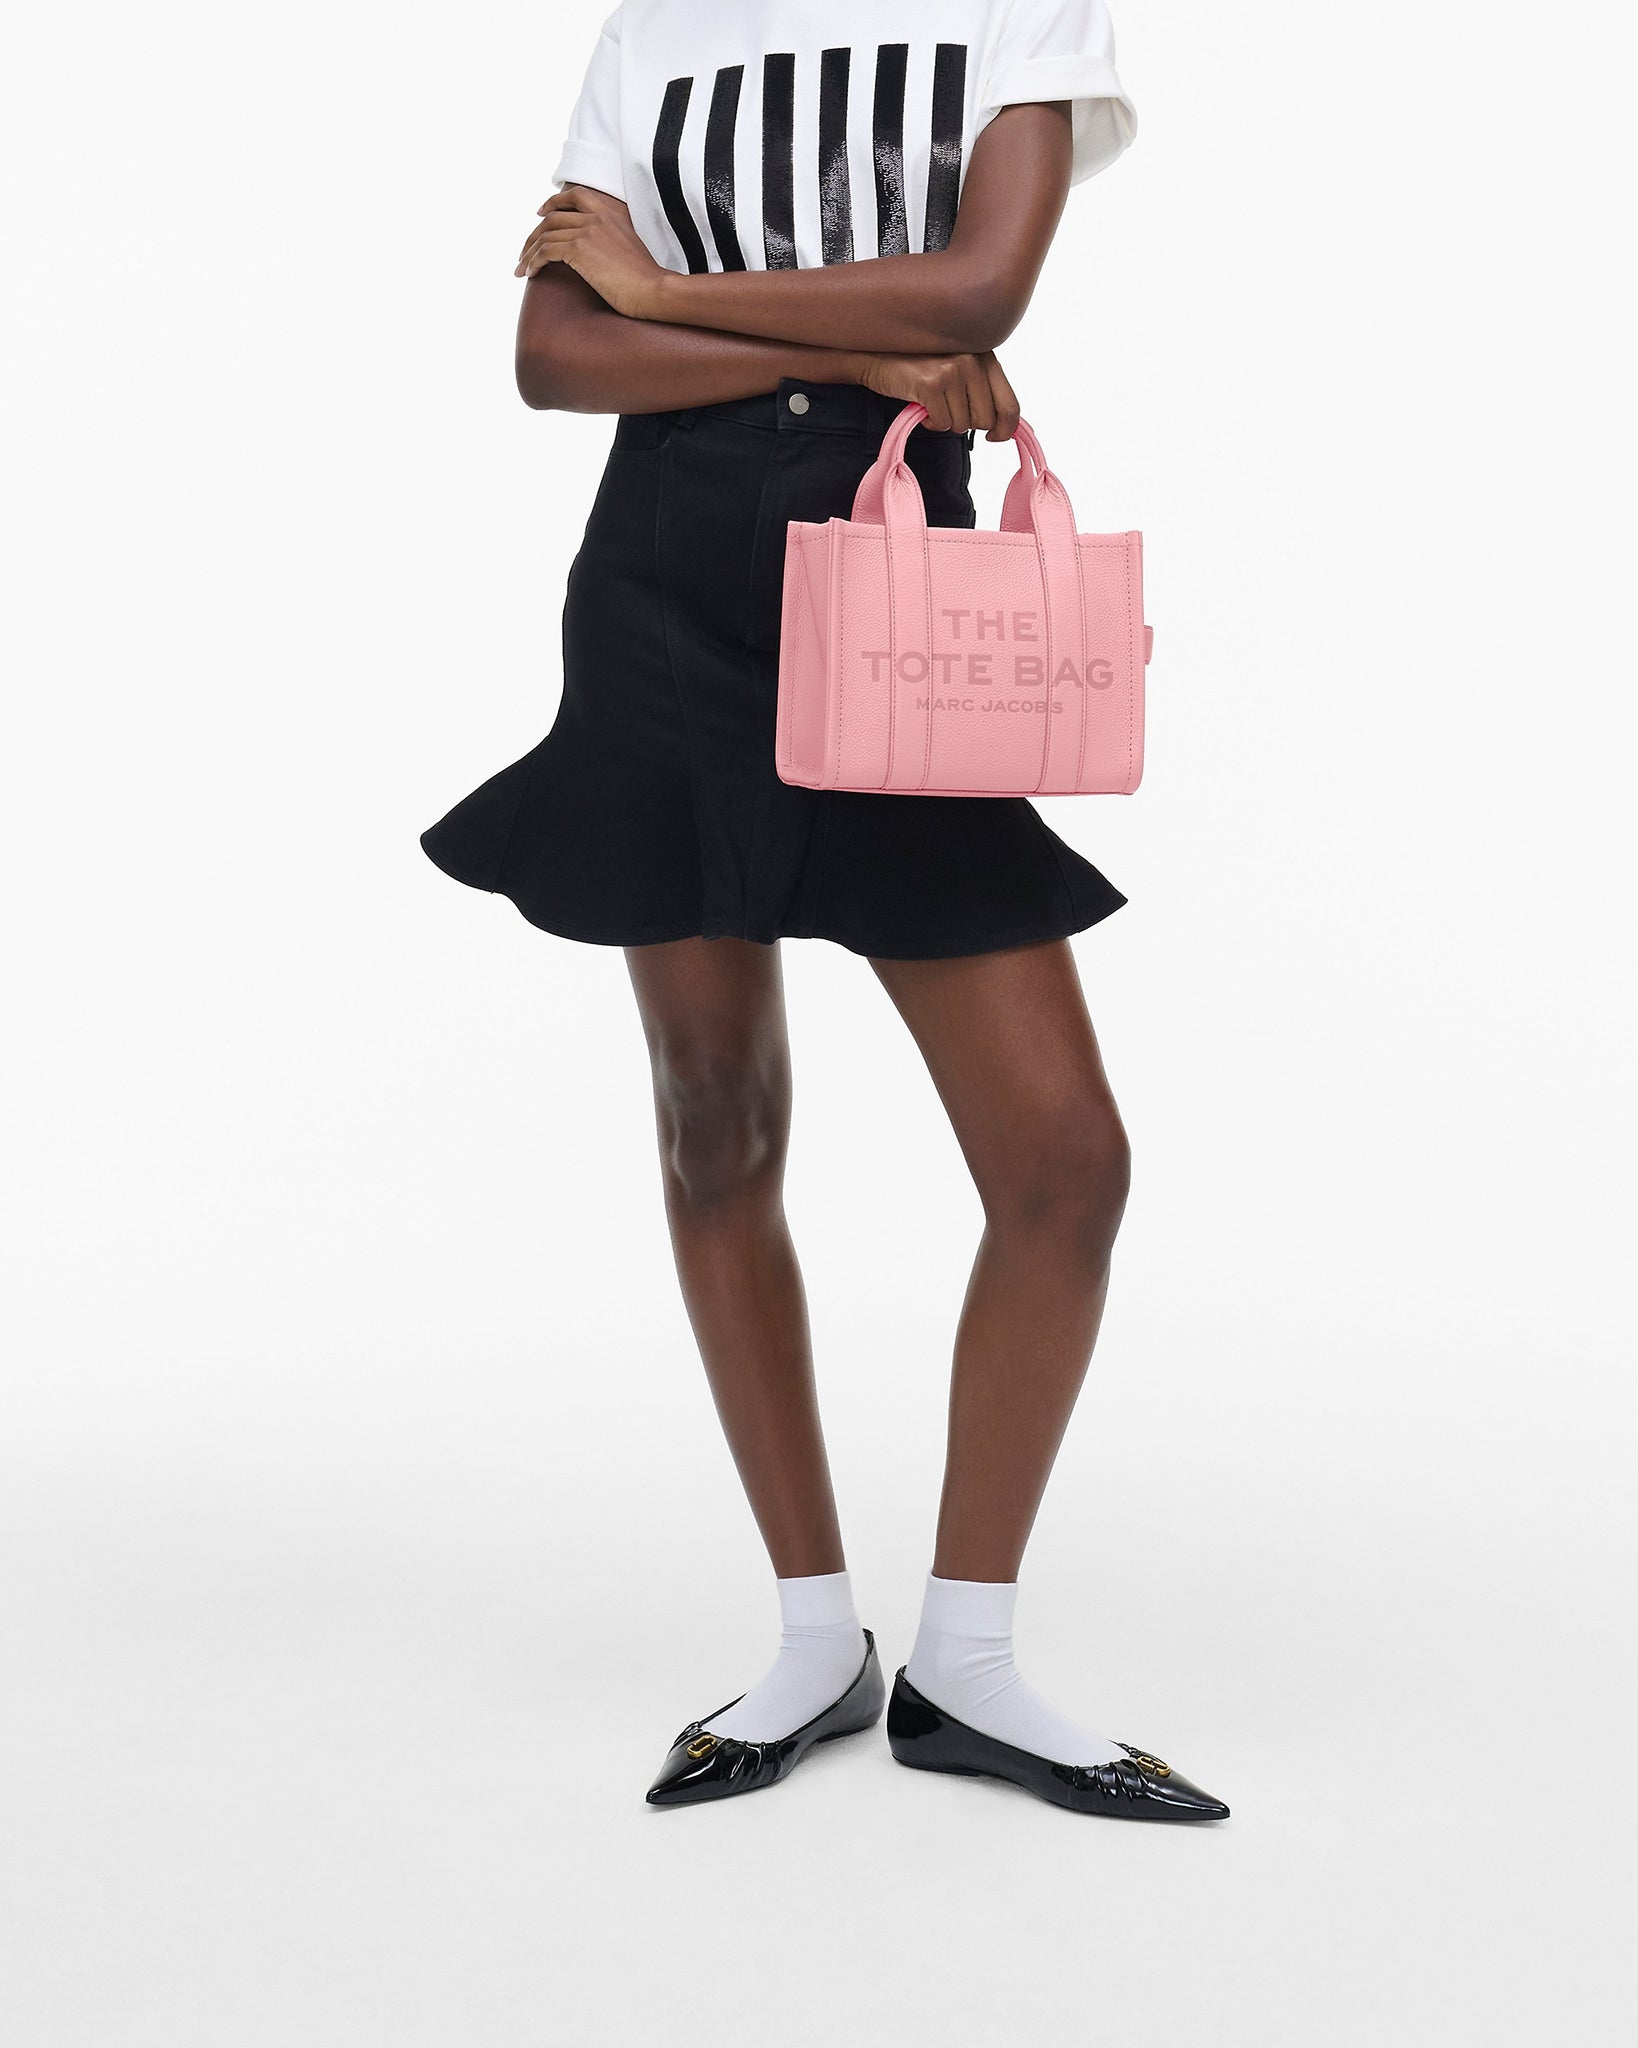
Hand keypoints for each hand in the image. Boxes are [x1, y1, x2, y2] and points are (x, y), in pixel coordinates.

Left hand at [515, 186, 666, 317]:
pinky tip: (530, 273)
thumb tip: (601, 255)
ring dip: (529, 252)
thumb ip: (614, 242)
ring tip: (521, 268)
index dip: (554, 202)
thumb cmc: (647, 280)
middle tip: (525, 250)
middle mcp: (597, 218)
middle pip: (553, 217)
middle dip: (534, 234)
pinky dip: (534, 262)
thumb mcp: (631, 250)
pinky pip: (546, 251)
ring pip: (545, 235)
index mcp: (611, 215)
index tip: (541, 213)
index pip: (577, 196)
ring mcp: (587, 232)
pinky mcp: (579, 250)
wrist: (653, 290)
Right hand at [855, 350, 1020, 439]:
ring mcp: (952, 370)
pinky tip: (921, 405)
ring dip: (945, 422)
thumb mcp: (960, 370)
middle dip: (966, 423)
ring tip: (932, 403)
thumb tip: (1006, 429)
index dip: (1005, 429)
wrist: (879, 355)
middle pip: (985, 421)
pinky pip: (941, 424)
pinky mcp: (931, 384)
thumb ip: (984, 391)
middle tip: (948, 409)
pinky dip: (930, 423)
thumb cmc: (922, 366)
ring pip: (962, 425)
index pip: (1010, 405)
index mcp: (985, 356)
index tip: (994, 437)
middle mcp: (973, 360)